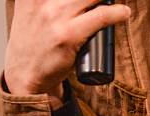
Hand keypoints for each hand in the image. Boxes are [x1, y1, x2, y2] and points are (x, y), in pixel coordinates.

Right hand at [4, 0, 130, 108]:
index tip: (92, 0)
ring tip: (116, 6)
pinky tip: (123, 13)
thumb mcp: (32, 10)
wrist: (26, 73)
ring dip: (108, 0)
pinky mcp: (68, 34)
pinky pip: (101, 17)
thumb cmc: (35, 42)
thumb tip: (84, 3)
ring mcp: (55, 16)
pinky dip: (117, 13)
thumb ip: (48, 1)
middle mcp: (41, 0)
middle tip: (105, 1)